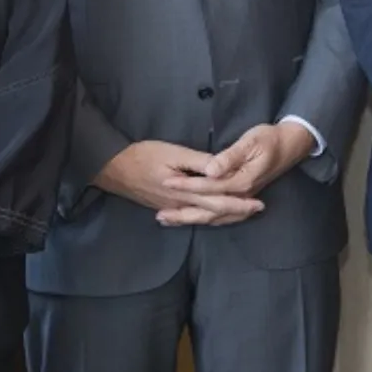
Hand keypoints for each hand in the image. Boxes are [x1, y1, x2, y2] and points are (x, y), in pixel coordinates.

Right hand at [94, 140, 264, 224]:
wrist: (113, 168)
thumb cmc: (143, 155)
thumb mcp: (173, 152)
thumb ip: (198, 162)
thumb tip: (220, 169)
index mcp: (185, 192)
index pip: (219, 200)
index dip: (239, 202)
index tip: (258, 201)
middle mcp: (181, 205)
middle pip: (214, 213)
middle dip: (237, 212)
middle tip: (257, 209)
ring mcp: (172, 208)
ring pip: (203, 218)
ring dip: (224, 217)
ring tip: (241, 214)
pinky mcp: (165, 207)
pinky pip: (191, 217)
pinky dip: (205, 218)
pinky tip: (211, 219)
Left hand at [163, 121, 313, 213]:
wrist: (291, 145)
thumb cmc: (270, 139)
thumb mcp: (251, 142)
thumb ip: (230, 157)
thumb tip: (211, 170)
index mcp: (242, 182)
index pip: (209, 187)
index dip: (187, 186)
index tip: (166, 182)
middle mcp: (241, 196)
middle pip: (208, 209)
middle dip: (182, 212)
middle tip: (159, 215)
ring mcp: (242, 200)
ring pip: (213, 217)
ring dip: (190, 220)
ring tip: (166, 220)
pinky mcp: (241, 199)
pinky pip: (220, 216)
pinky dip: (203, 219)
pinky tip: (189, 219)